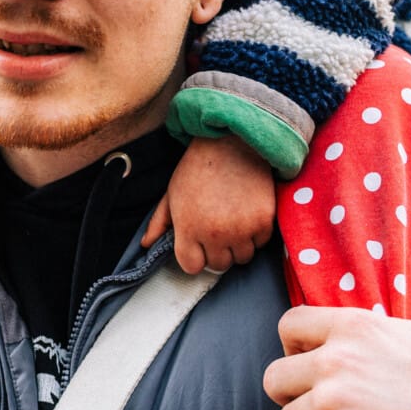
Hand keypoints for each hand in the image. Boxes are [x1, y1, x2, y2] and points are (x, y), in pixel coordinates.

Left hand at [142, 134, 275, 273]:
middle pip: (219, 265)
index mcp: (188, 229)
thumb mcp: (171, 193)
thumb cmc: (197, 167)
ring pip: (242, 258)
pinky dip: (256, 234)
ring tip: (233, 224)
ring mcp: (241, 229)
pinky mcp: (264, 220)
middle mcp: (215, 234)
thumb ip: (158, 223)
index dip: (194, 257)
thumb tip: (146, 244)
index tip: (198, 245)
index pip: (192, 267)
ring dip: (238, 246)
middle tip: (217, 231)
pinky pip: (261, 243)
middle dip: (216, 252)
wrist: (231, 142)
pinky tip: (248, 215)